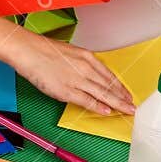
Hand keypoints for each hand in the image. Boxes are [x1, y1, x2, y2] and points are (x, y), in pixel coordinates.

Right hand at [13, 35, 135, 116]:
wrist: (28, 50)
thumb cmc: (44, 50)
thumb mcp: (69, 52)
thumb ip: (81, 64)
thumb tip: (87, 74)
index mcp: (87, 57)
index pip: (109, 75)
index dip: (120, 86)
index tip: (127, 93)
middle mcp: (86, 68)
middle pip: (109, 86)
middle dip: (122, 97)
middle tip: (132, 106)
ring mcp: (77, 80)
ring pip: (102, 94)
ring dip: (116, 104)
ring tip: (126, 110)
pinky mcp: (67, 90)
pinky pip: (87, 101)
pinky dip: (98, 107)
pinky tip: (107, 111)